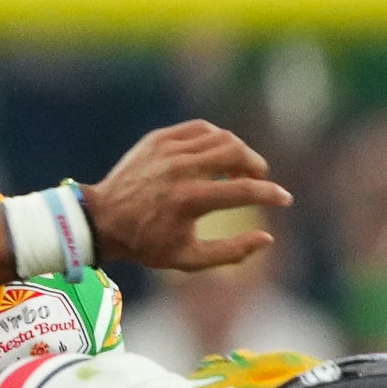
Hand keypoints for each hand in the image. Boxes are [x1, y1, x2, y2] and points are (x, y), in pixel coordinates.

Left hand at [81, 122, 289, 273]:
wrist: (101, 219)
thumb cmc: (147, 243)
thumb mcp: (190, 259)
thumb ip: (233, 251)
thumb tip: (267, 238)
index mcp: (190, 200)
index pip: (244, 189)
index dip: (271, 194)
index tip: (285, 199)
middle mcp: (181, 170)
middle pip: (236, 153)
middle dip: (257, 165)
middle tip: (258, 178)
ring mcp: (168, 151)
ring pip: (221, 137)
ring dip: (239, 151)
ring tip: (238, 167)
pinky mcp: (158, 139)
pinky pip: (200, 128)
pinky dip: (217, 138)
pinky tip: (217, 153)